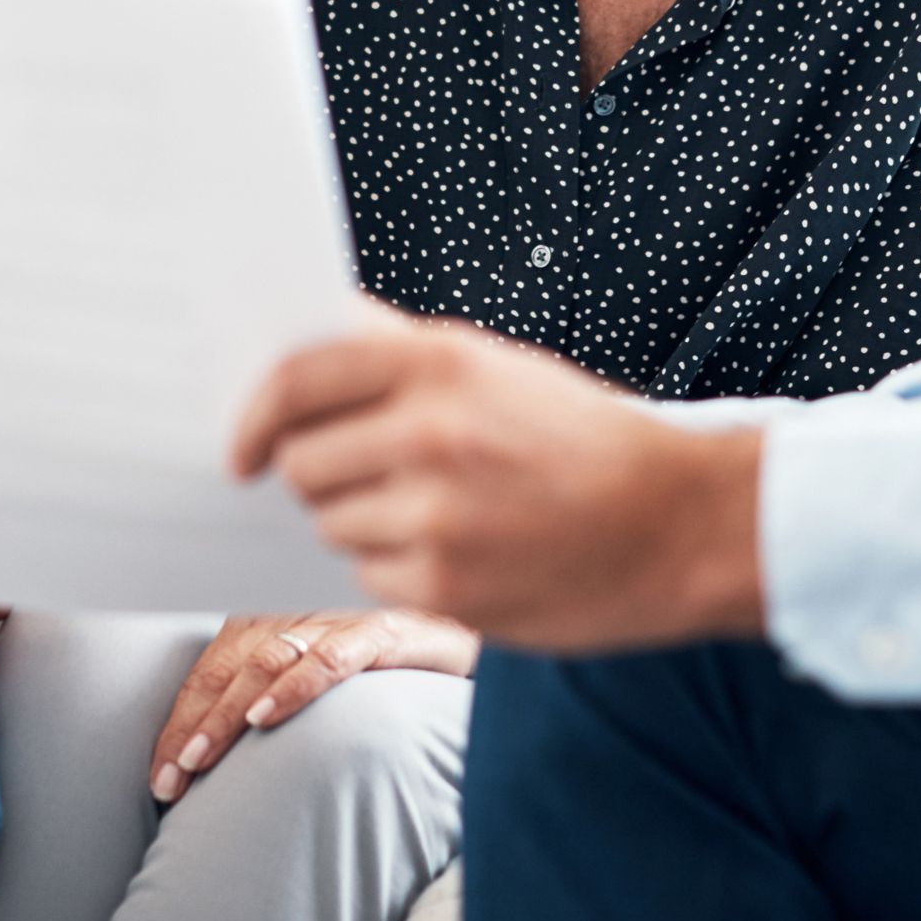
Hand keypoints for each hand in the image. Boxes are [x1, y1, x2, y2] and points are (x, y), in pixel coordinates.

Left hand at [148, 609, 477, 802]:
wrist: (480, 632)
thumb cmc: (403, 659)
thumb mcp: (332, 669)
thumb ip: (282, 689)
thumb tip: (222, 745)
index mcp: (286, 617)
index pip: (216, 664)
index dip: (183, 716)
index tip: (160, 770)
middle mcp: (308, 609)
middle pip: (231, 662)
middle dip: (193, 723)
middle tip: (170, 775)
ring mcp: (347, 618)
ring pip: (269, 658)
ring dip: (227, 714)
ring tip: (200, 758)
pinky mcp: (390, 631)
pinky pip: (334, 657)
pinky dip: (296, 687)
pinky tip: (265, 718)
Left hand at [231, 316, 765, 652]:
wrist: (678, 523)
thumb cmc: (584, 439)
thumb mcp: (499, 369)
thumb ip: (402, 356)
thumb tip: (310, 333)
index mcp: (439, 364)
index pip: (295, 381)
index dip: (253, 416)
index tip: (242, 447)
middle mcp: (429, 435)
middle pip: (303, 464)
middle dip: (317, 476)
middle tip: (365, 478)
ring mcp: (436, 516)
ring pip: (332, 525)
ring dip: (362, 524)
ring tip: (435, 512)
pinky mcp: (447, 587)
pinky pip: (371, 577)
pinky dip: (398, 569)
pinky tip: (459, 550)